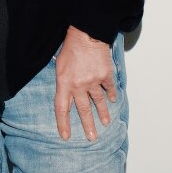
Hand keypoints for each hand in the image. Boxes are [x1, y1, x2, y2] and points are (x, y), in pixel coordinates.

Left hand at [54, 26, 117, 141]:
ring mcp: (93, 81)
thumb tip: (66, 95)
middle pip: (83, 110)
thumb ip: (63, 82)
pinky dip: (111, 95)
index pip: (62, 109)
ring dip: (102, 114)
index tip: (66, 136)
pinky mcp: (105, 75)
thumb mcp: (59, 66)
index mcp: (64, 83)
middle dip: (87, 126)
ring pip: (98, 102)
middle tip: (92, 138)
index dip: (63, 123)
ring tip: (105, 123)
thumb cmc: (70, 48)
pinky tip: (112, 101)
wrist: (86, 34)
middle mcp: (79, 86)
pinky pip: (109, 89)